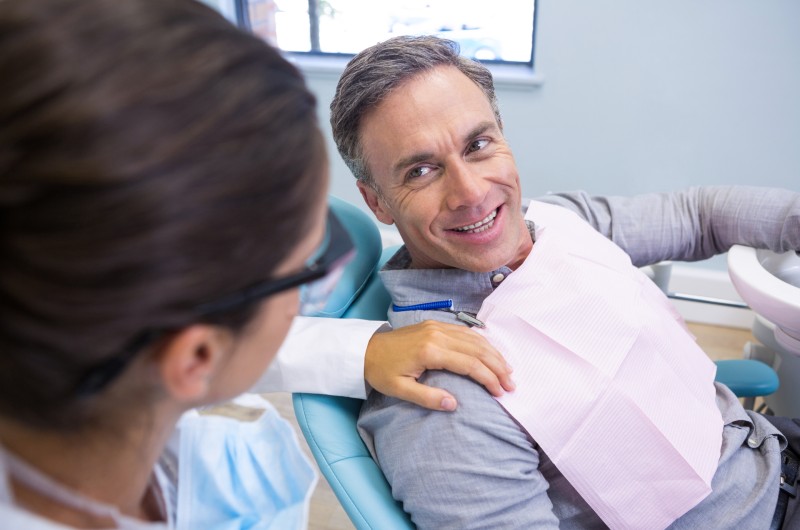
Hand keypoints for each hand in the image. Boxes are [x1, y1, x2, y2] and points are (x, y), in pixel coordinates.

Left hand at [364, 320, 514, 410]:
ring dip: (493, 354)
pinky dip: (482, 342)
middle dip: (497, 367)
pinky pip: (465, 331)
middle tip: (511, 384)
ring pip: (474, 338)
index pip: (469, 364)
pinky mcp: (435, 324)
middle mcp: (437, 334)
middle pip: (477, 349)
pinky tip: (491, 352)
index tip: (500, 393)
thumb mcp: (399, 390)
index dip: (488, 378)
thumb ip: (427, 399)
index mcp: (430, 351)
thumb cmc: (381, 372)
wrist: (365, 349)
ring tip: (507, 370)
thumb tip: (454, 404)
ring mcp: (437, 327)